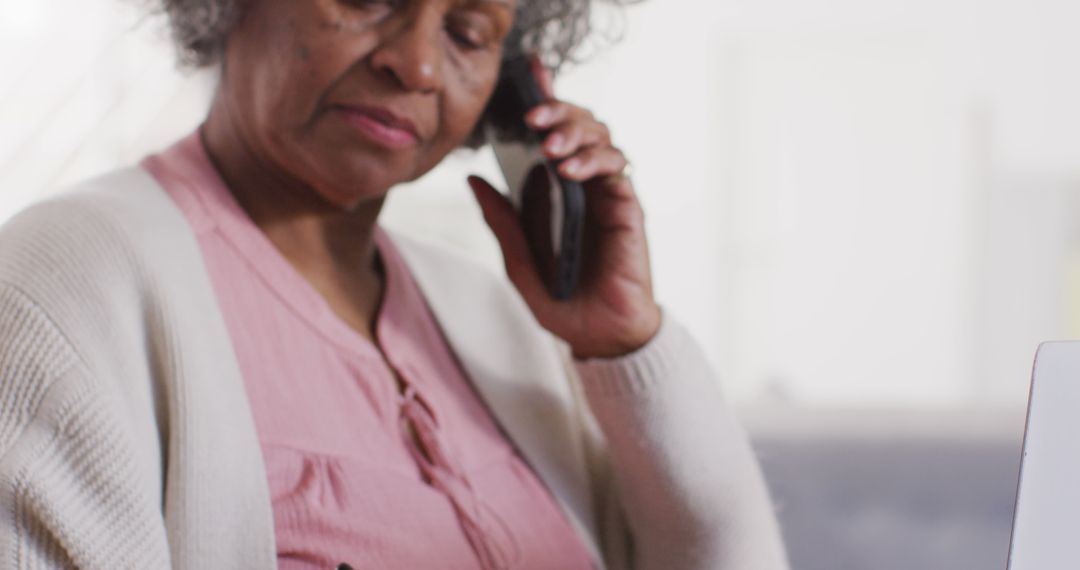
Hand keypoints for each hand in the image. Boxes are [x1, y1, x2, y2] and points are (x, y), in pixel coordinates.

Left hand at [469, 57, 660, 359]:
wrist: (598, 337)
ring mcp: (608, 195)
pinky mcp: (626, 210)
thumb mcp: (519, 262)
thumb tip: (474, 180)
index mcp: (558, 190)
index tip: (530, 72)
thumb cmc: (563, 302)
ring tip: (548, 146)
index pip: (555, 133)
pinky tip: (569, 169)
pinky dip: (593, 162)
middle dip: (557, 112)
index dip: (547, 99)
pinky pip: (616, 170)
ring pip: (601, 138)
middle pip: (580, 125)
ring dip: (574, 134)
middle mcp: (585, 185)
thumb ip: (502, 221)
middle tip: (531, 118)